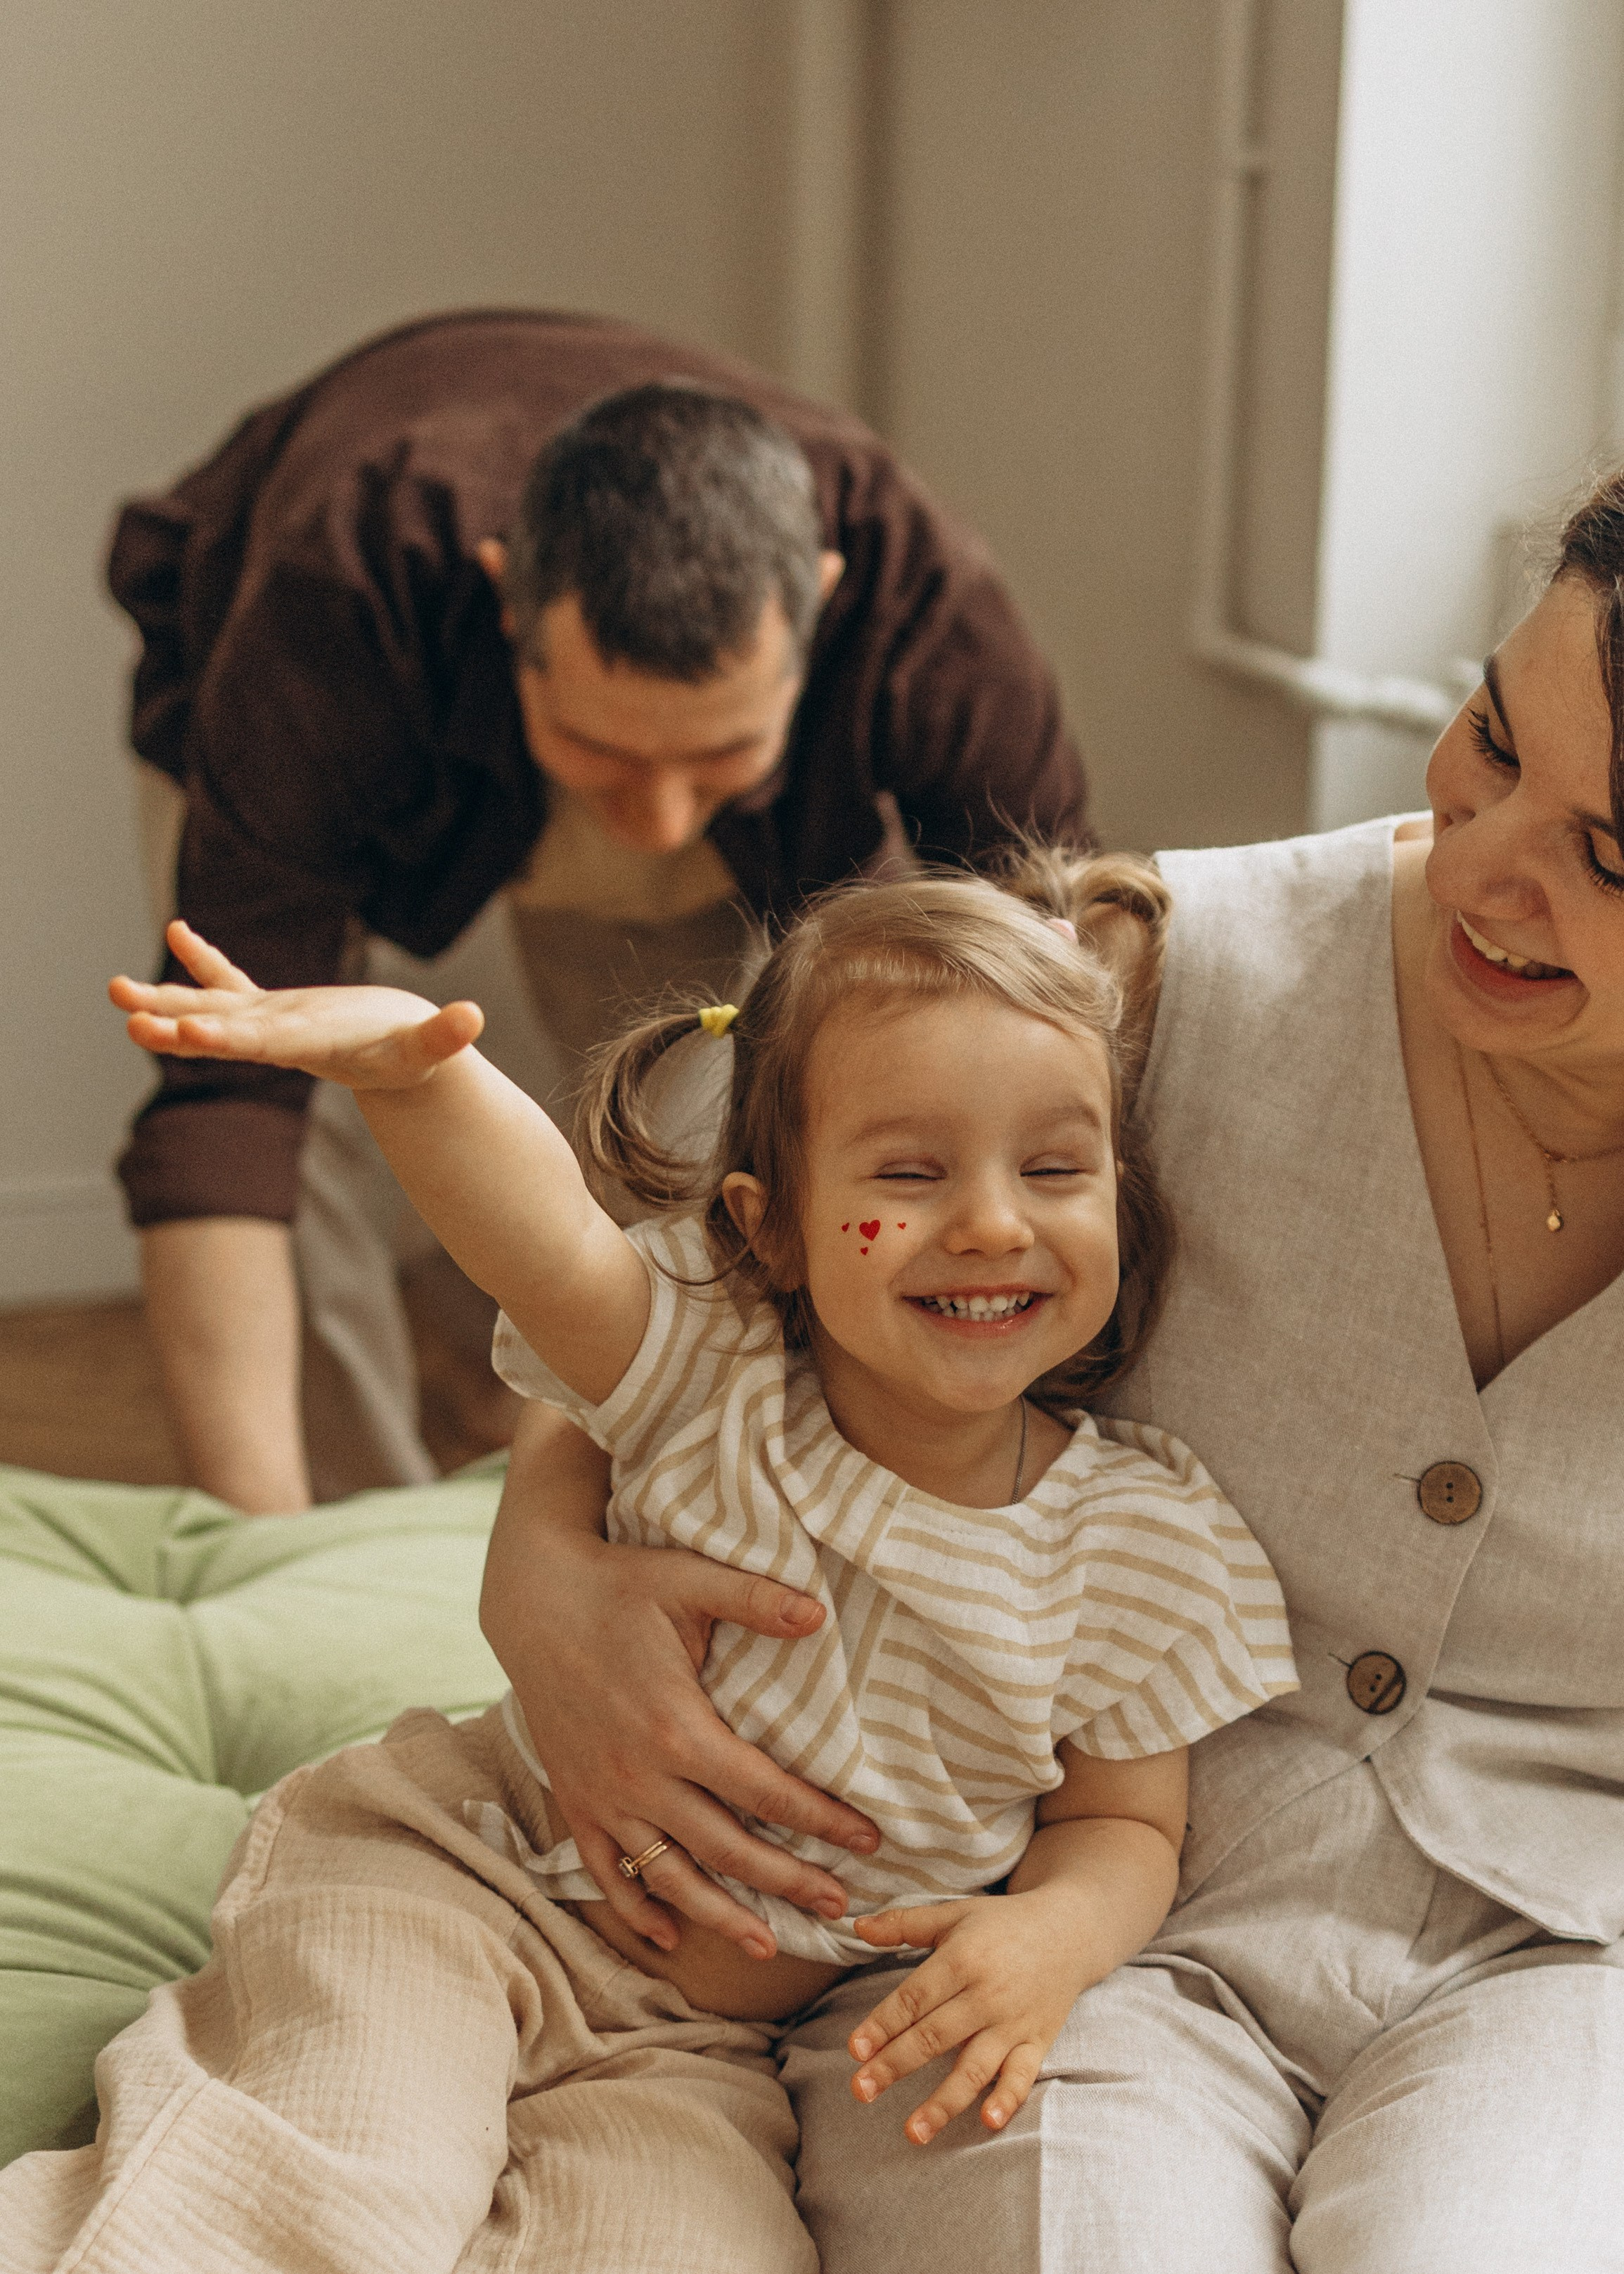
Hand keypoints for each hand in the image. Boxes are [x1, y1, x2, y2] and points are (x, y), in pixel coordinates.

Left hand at [111, 920, 483, 1089]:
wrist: (407, 1069)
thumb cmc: (421, 1060)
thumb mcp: (434, 1049)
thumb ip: (447, 1037)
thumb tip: (473, 1018)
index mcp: (312, 1048)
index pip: (262, 1045)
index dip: (224, 1035)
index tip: (184, 1030)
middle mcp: (282, 1038)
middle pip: (219, 1031)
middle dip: (171, 1022)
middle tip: (128, 1016)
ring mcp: (275, 1024)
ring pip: (210, 1006)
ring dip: (164, 997)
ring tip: (113, 990)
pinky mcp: (279, 1009)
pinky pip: (233, 980)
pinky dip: (205, 959)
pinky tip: (178, 931)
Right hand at [483, 1415, 880, 1956]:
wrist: (533, 1600)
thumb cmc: (620, 1585)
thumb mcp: (689, 1578)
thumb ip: (754, 1599)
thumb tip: (818, 1613)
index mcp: (677, 1727)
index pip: (765, 1792)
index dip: (821, 1820)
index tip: (868, 1841)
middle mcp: (639, 1776)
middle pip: (726, 1849)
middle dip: (787, 1882)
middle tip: (839, 1905)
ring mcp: (603, 1796)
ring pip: (670, 1876)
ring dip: (720, 1916)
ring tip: (767, 1945)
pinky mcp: (574, 1802)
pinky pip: (607, 1872)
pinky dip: (638, 1909)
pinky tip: (669, 1936)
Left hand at [847, 1890, 1092, 2143]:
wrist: (1070, 1930)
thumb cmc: (1002, 1923)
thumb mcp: (954, 1914)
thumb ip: (904, 1923)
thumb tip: (857, 1928)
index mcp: (961, 1959)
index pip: (914, 1998)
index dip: (882, 2024)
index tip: (855, 2050)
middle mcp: (986, 1994)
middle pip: (934, 2036)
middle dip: (895, 2065)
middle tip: (861, 2090)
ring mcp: (1013, 2022)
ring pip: (973, 2067)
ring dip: (942, 2102)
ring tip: (913, 2132)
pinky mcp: (1038, 2041)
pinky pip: (1023, 2075)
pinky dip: (1007, 2099)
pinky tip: (987, 2121)